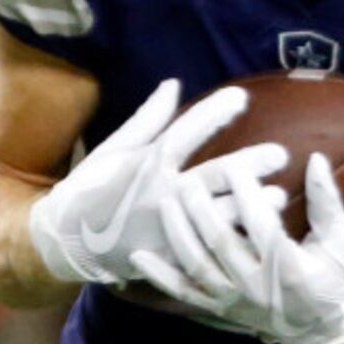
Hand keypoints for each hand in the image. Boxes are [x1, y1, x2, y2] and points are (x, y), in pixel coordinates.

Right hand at [27, 81, 282, 288]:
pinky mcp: (168, 259)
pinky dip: (233, 244)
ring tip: (278, 197)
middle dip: (246, 166)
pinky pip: (206, 252)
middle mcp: (158, 196)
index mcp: (145, 164)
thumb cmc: (90, 188)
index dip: (214, 113)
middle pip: (210, 178)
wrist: (63, 242)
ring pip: (215, 218)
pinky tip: (258, 237)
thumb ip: (148, 120)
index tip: (242, 97)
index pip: (185, 132)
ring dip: (247, 207)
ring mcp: (164, 230)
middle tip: (280, 155)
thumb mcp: (113, 149)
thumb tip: (174, 84)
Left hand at [139, 151, 343, 343]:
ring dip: (178, 233)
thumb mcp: (340, 239)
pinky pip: (184, 292)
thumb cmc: (334, 274)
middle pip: (222, 243)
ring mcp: (236, 300)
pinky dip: (160, 276)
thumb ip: (327, 200)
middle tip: (188, 178)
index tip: (233, 166)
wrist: (321, 326)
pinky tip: (137, 257)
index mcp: (291, 269)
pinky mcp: (220, 308)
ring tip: (166, 201)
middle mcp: (259, 287)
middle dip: (202, 209)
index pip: (263, 226)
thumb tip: (316, 159)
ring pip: (198, 265)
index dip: (246, 196)